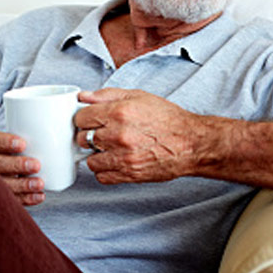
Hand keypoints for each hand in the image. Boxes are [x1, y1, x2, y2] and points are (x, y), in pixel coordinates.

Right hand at [0, 130, 45, 205]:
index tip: (23, 144)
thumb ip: (13, 141)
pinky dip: (25, 199)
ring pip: (0, 184)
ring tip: (39, 183)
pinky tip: (38, 196)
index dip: (4, 142)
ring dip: (22, 185)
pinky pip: (7, 200)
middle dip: (16, 165)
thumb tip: (44, 132)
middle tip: (36, 165)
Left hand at [74, 88, 203, 183]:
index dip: (85, 118)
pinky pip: (102, 177)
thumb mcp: (138, 96)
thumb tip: (83, 97)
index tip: (91, 120)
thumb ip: (107, 95)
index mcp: (119, 112)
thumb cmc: (168, 119)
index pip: (81, 118)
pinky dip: (105, 170)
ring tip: (110, 148)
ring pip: (90, 160)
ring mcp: (123, 157)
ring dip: (97, 155)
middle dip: (89, 135)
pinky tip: (115, 161)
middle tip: (102, 133)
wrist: (191, 144)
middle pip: (82, 139)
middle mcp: (118, 135)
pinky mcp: (129, 175)